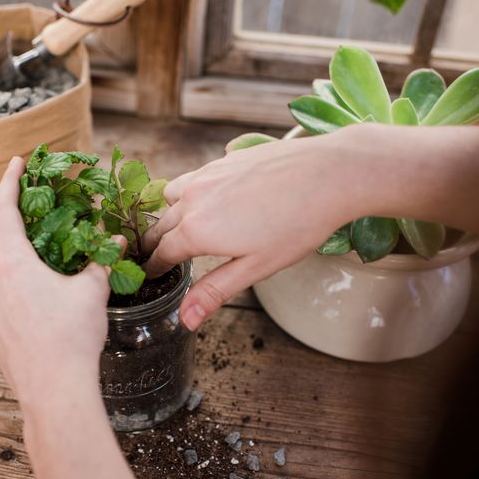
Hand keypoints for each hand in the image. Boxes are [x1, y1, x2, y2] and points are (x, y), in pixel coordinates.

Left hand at [0, 157, 115, 409]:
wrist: (54, 389)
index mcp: (13, 265)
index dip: (8, 182)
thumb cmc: (74, 338)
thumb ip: (101, 257)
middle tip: (6, 211)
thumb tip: (114, 236)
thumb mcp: (94, 290)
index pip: (2, 210)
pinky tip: (4, 282)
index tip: (17, 165)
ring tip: (1, 246)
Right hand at [143, 129, 359, 330]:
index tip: (151, 276)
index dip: (155, 268)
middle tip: (155, 257)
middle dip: (155, 244)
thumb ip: (215, 291)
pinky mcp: (222, 159)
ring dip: (169, 214)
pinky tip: (207, 200)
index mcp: (196, 230)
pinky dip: (188, 193)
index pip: (162, 253)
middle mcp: (193, 199)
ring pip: (172, 196)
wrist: (328, 174)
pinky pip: (193, 177)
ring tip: (178, 228)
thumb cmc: (297, 225)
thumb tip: (185, 319)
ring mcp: (206, 174)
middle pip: (161, 225)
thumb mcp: (255, 268)